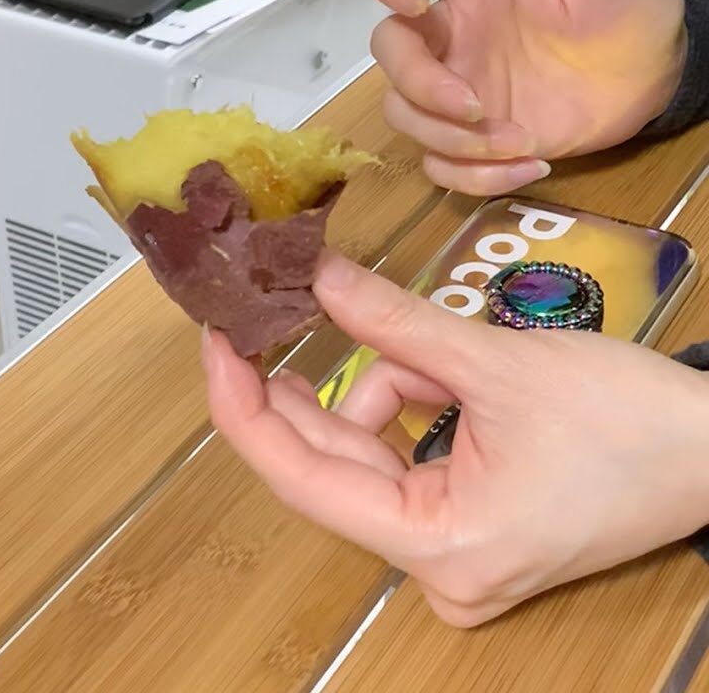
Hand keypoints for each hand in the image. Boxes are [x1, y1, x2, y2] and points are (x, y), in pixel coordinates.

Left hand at [202, 250, 708, 625]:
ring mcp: (451, 557)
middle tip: (259, 319)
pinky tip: (431, 374)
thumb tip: (317, 277)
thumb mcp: (498, 361)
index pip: (300, 480)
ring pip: (366, 460)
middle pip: (330, 467)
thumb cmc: (633, 423)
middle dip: (303, 390)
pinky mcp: (467, 533)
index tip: (213, 347)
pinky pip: (402, 464)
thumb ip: (394, 322)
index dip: (243, 410)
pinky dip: (404, 410)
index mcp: (439, 547)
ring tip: (417, 347)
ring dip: (375, 393)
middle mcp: (436, 569)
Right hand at [371, 0, 686, 194]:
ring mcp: (456, 92)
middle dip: (420, 86)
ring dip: (453, 140)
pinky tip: (529, 166)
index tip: (416, 4)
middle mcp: (451, 38)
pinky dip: (476, 176)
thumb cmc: (620, 5)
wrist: (650, 69)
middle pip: (391, 55)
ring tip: (521, 142)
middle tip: (475, 108)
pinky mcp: (473, 140)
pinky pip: (441, 166)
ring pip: (406, 116)